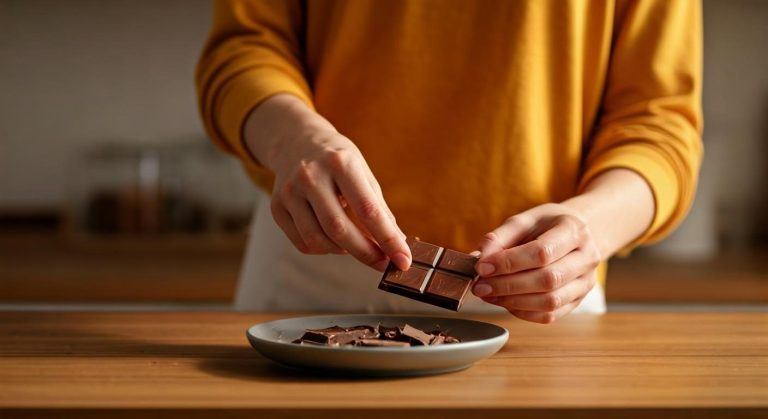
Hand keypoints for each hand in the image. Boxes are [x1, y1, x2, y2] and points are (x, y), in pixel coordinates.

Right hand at [244, 94, 410, 270]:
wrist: (296, 142)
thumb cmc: (338, 161)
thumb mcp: (363, 173)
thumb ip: (379, 209)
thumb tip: (399, 244)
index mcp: (340, 163)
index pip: (368, 209)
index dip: (388, 239)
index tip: (404, 260)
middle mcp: (311, 175)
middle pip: (339, 229)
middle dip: (365, 253)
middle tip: (383, 264)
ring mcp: (290, 192)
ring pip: (318, 240)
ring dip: (343, 251)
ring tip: (355, 244)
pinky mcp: (277, 207)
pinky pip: (303, 243)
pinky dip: (323, 249)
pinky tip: (332, 238)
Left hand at [471, 204, 601, 323]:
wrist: (577, 234)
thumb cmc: (548, 225)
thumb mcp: (525, 220)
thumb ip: (500, 237)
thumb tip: (480, 257)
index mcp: (573, 230)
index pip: (542, 252)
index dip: (509, 263)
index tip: (482, 267)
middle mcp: (587, 257)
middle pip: (547, 280)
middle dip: (508, 286)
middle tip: (480, 286)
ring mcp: (586, 282)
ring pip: (550, 302)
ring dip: (513, 301)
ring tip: (489, 294)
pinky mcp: (578, 300)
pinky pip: (550, 315)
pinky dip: (523, 312)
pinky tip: (505, 302)